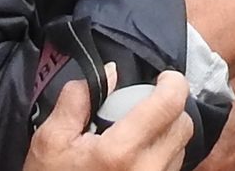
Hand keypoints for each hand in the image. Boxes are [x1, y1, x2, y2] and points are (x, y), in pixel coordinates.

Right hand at [28, 70, 193, 170]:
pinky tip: (136, 159)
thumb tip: (111, 73)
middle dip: (169, 109)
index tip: (162, 77)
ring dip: (166, 135)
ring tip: (136, 137)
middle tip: (144, 107)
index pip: (169, 105)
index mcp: (120, 152)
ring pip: (181, 149)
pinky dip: (161, 157)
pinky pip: (171, 169)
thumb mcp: (50, 140)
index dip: (173, 83)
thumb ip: (77, 99)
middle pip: (184, 126)